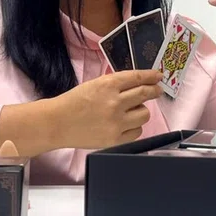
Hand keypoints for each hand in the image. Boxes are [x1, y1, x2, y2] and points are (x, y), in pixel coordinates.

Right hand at [47, 70, 162, 149]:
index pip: (138, 78)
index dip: (151, 76)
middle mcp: (115, 102)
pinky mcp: (115, 139)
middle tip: (157, 90)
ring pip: (144, 114)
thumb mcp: (94, 84)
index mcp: (108, 85)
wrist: (57, 123)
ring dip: (142, 110)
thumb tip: (138, 83)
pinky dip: (135, 127)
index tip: (158, 76)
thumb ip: (116, 84)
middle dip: (154, 91)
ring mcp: (116, 122)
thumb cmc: (74, 102)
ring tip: (132, 110)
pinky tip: (126, 124)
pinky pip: (137, 131)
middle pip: (145, 94)